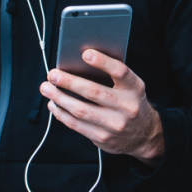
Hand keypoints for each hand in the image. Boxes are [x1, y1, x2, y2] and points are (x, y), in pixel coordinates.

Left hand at [40, 49, 164, 166]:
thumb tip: (80, 63)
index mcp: (135, 89)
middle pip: (94, 92)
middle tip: (53, 74)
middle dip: (69, 82)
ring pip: (81, 110)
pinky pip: (77, 125)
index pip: (120, 72)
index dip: (103, 62)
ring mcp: (114, 125)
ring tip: (47, 88)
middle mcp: (127, 107)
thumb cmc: (131, 103)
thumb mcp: (131, 87)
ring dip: (59, 98)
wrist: (145, 135)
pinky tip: (54, 105)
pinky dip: (62, 114)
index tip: (85, 53)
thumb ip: (112, 76)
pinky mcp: (102, 138)